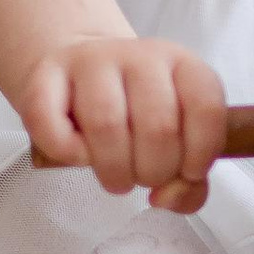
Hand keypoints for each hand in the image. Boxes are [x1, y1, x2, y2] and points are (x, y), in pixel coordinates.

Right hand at [22, 34, 227, 210]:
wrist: (80, 74)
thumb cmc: (135, 116)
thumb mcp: (176, 140)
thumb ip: (189, 181)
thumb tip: (166, 197)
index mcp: (182, 65)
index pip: (206, 108)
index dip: (200, 154)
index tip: (186, 173)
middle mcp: (140, 56)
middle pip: (158, 126)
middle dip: (153, 172)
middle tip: (142, 178)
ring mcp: (92, 60)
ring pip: (107, 124)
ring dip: (113, 170)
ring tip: (116, 177)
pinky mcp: (46, 74)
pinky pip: (53, 124)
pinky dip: (68, 153)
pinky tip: (79, 156)